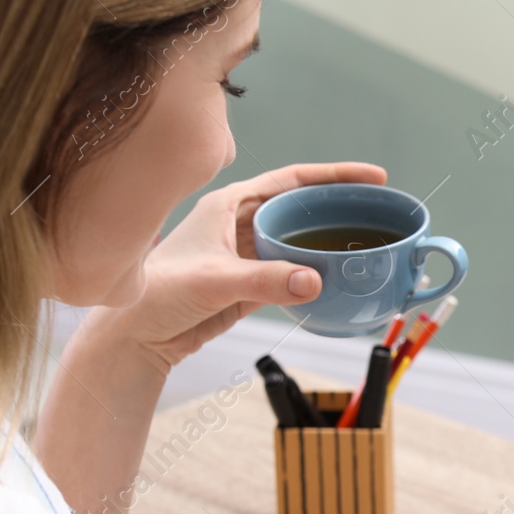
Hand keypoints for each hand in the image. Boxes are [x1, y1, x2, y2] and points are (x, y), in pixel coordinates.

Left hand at [94, 161, 386, 373]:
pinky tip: (338, 278)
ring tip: (364, 244)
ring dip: (328, 243)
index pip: (291, 180)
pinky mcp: (250, 284)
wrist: (136, 337)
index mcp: (228, 204)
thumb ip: (264, 281)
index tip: (371, 177)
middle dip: (337, 207)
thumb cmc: (157, 296)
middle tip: (377, 212)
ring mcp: (246, 254)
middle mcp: (239, 223)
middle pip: (300, 207)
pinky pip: (292, 272)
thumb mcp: (213, 282)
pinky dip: (315, 274)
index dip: (333, 176)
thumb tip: (314, 281)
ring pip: (299, 240)